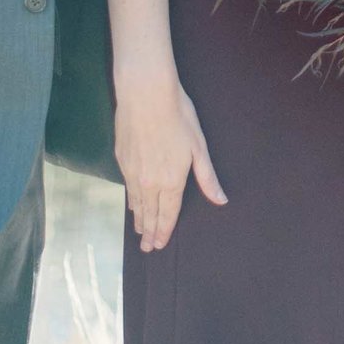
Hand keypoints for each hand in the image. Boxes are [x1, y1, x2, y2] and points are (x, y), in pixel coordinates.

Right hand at [116, 68, 226, 251]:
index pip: (168, 214)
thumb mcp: (199, 147)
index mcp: (171, 180)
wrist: (146, 94)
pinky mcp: (122, 159)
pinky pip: (128, 188)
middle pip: (149, 213)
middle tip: (147, 249)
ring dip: (139, 219)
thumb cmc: (178, 116)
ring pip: (136, 203)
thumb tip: (221, 200)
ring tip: (139, 232)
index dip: (165, 231)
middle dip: (149, 232)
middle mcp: (149, 181)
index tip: (160, 245)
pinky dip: (131, 201)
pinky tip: (132, 204)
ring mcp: (133, 171)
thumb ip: (207, 177)